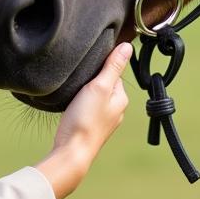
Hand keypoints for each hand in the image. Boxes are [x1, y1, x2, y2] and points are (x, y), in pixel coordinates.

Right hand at [36, 43, 131, 198]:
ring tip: (74, 92)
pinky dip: (81, 104)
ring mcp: (104, 120)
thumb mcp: (99, 87)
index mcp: (121, 99)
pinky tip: (72, 106)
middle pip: (105, 84)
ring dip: (85, 92)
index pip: (114, 72)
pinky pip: (88, 108)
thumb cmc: (85, 120)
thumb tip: (128, 46)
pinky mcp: (91, 127)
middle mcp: (116, 110)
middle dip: (92, 80)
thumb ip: (112, 67)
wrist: (71, 152)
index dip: (100, 66)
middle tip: (79, 80)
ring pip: (95, 97)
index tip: (88, 67)